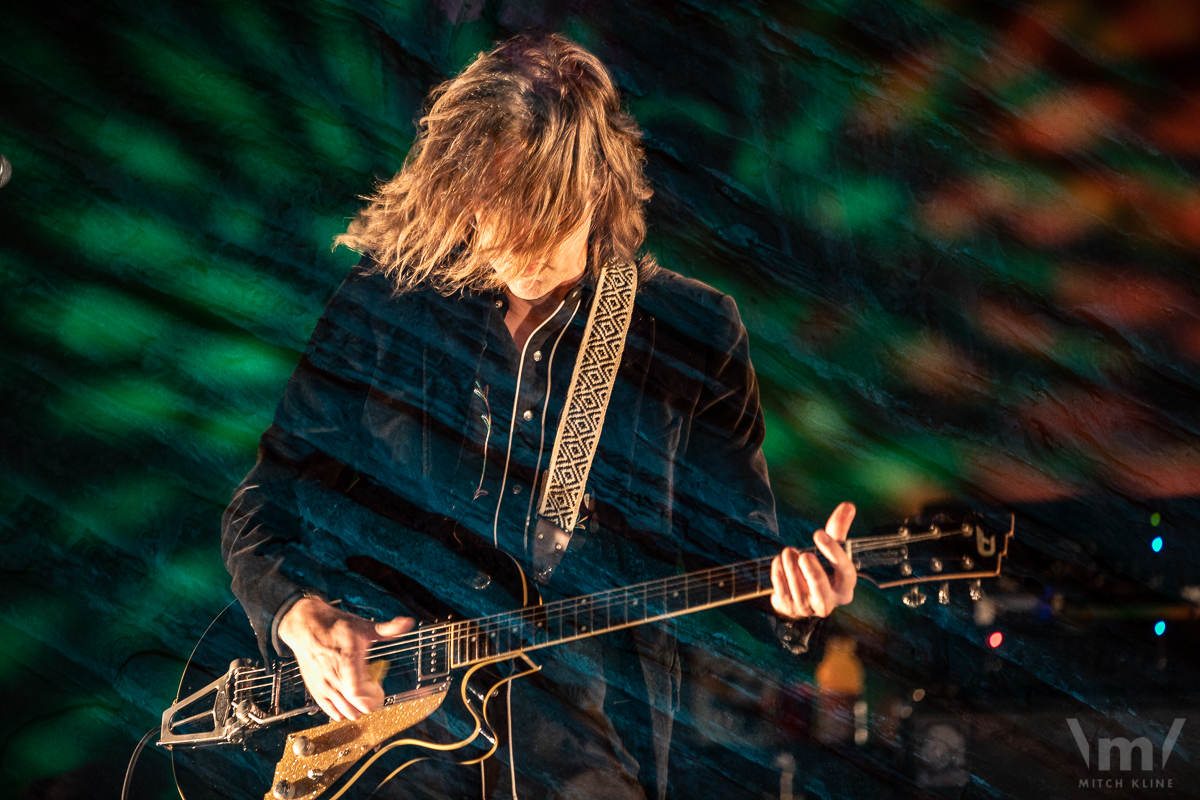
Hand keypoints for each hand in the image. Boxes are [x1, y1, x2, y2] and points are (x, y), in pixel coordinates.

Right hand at [277, 597, 413, 720]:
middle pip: (353, 705)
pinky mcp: (315, 689)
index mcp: (347, 659)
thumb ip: (387, 629)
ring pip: (342, 710)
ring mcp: (323, 684)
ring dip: (356, 709)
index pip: (358, 692)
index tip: (380, 689)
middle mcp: (333, 675)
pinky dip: (341, 711)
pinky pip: (329, 709)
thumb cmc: (335, 626)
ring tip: (362, 699)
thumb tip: (407, 623)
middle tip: (374, 694)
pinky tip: (347, 706)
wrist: (307, 626)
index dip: (372, 697)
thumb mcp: (363, 626)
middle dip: (368, 704)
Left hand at [770, 502, 856, 618]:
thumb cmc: (822, 568)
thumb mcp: (831, 550)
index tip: (819, 534)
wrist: (802, 596)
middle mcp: (829, 601)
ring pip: (798, 588)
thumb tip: (849, 505)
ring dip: (791, 567)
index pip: (845, 571)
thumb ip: (839, 529)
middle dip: (812, 571)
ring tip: (788, 551)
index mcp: (845, 588)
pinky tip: (778, 561)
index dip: (833, 552)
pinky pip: (782, 591)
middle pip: (821, 586)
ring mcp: (808, 607)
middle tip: (804, 553)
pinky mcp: (790, 608)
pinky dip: (779, 574)